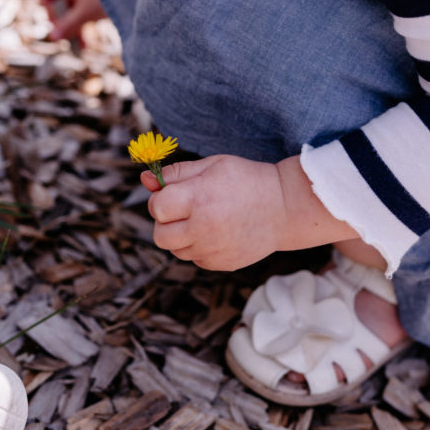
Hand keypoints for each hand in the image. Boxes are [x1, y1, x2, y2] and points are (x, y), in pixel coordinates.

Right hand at [37, 0, 105, 44]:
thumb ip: (68, 25)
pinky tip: (87, 43)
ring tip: (81, 46)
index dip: (46, 5)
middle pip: (60, 3)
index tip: (55, 19)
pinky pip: (84, 11)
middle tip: (67, 36)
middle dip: (63, 22)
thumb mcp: (86, 14)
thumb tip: (53, 38)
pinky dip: (84, 24)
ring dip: (74, 27)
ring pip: (73, 10)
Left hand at [142, 155, 287, 270]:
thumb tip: (145, 178)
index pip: (157, 207)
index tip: (175, 195)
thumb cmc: (246, 180)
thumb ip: (176, 173)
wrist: (285, 208)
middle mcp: (203, 227)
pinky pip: (195, 259)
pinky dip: (199, 248)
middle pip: (160, 235)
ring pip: (175, 250)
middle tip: (185, 211)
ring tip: (205, 220)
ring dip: (182, 236)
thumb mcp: (212, 165)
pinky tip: (218, 233)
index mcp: (198, 198)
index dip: (161, 200)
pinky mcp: (221, 264)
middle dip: (166, 222)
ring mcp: (212, 249)